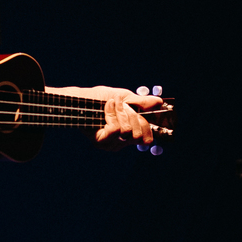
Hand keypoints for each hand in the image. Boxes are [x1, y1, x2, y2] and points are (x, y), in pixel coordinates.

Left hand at [48, 86, 168, 151]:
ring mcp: (112, 144)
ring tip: (112, 104)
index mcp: (130, 133)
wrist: (82, 98)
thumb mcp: (126, 97)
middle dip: (133, 116)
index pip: (147, 139)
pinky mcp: (101, 142)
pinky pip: (115, 130)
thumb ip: (142, 103)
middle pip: (139, 135)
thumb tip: (159, 102)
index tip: (147, 114)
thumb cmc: (101, 98)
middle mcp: (122, 142)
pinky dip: (112, 114)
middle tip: (123, 105)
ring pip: (127, 131)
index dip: (148, 127)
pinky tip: (107, 107)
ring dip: (121, 112)